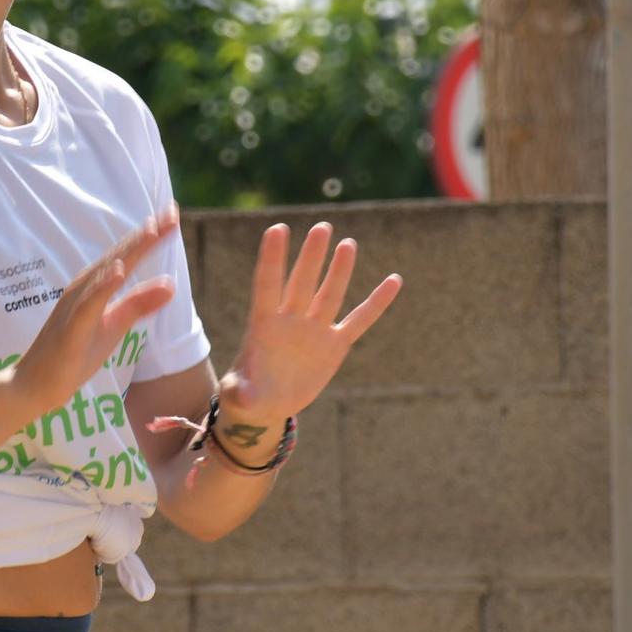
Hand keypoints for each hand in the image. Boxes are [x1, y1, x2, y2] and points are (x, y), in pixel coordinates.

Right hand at [12, 204, 181, 411]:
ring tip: (152, 230)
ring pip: (104, 273)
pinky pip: (88, 305)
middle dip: (146, 234)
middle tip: (171, 211)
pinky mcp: (70, 329)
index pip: (127, 256)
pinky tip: (120, 271)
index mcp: (95, 287)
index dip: (151, 236)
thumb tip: (171, 284)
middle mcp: (83, 289)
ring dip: (128, 251)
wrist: (35, 386)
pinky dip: (104, 286)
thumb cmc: (72, 355)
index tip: (172, 213)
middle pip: (119, 256)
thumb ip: (139, 305)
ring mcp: (74, 307)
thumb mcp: (114, 327)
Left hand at [218, 221, 401, 425]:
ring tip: (348, 243)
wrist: (266, 404)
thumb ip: (240, 392)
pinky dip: (376, 303)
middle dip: (312, 257)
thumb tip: (241, 397)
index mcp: (262, 325)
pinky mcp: (334, 345)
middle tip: (322, 227)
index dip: (272, 258)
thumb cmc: (244, 395)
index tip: (277, 228)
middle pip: (302, 283)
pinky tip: (393, 280)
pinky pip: (359, 321)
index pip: (267, 284)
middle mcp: (290, 321)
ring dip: (339, 270)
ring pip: (329, 295)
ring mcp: (314, 330)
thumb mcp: (238, 396)